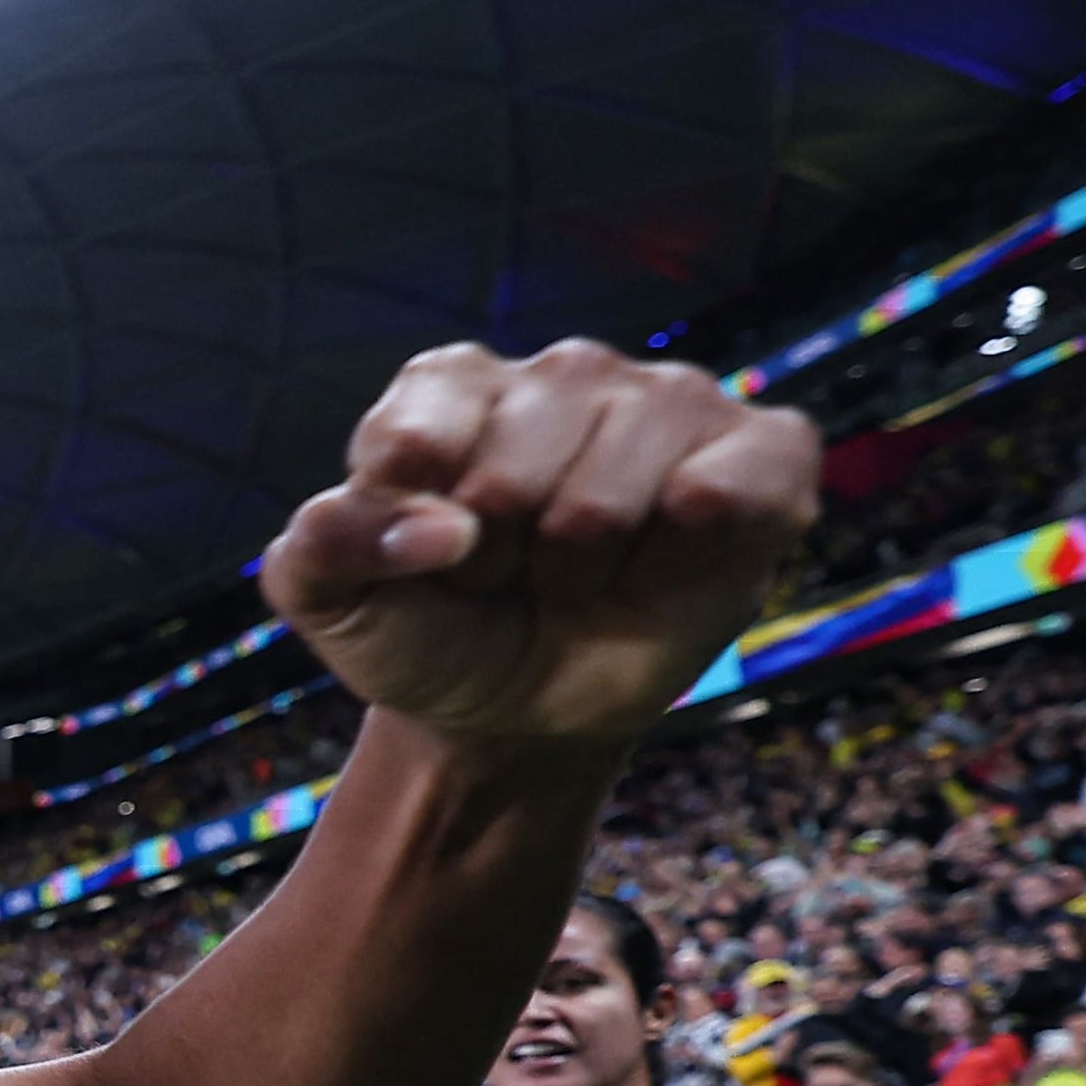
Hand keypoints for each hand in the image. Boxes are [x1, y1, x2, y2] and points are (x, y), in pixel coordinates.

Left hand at [259, 343, 816, 756]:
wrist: (519, 713)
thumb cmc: (432, 634)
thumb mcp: (335, 605)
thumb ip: (325, 549)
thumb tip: (435, 529)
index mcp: (451, 387)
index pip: (416, 440)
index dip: (418, 532)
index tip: (431, 563)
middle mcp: (563, 373)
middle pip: (515, 469)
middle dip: (503, 559)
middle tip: (512, 581)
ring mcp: (666, 400)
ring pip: (619, 479)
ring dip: (587, 565)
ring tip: (578, 577)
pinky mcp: (759, 450)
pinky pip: (744, 473)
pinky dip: (697, 539)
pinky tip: (667, 555)